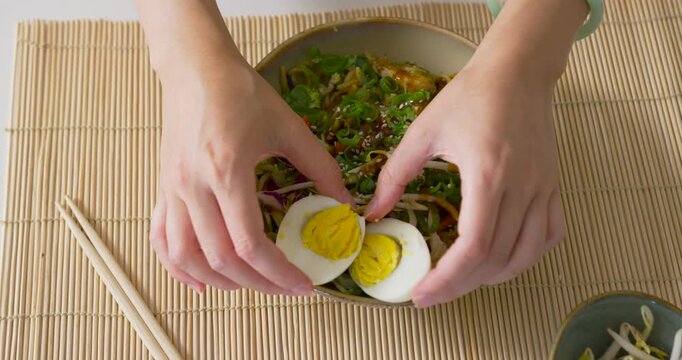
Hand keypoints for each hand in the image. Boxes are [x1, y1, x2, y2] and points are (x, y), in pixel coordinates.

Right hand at [149, 60, 350, 294]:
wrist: (196, 68)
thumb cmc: (242, 93)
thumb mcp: (289, 127)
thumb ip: (320, 167)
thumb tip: (345, 203)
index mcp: (226, 172)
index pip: (248, 244)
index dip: (277, 272)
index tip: (302, 283)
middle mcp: (193, 187)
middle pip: (219, 259)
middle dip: (257, 283)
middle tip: (285, 287)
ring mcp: (172, 189)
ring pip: (185, 257)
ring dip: (218, 281)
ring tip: (249, 285)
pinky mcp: (163, 187)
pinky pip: (161, 238)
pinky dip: (178, 266)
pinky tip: (200, 279)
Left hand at [365, 63, 564, 306]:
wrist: (517, 72)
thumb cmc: (469, 97)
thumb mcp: (423, 132)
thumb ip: (395, 175)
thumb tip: (371, 213)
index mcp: (488, 175)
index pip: (473, 247)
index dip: (447, 279)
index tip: (421, 294)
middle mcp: (522, 188)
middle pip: (496, 259)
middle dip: (461, 285)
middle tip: (432, 293)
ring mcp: (544, 188)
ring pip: (527, 254)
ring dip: (494, 277)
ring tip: (462, 281)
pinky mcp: (554, 185)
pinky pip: (551, 234)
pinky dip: (527, 256)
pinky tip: (504, 259)